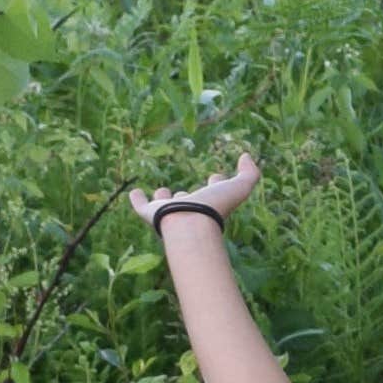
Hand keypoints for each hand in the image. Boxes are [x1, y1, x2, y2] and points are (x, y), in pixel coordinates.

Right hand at [129, 150, 260, 239]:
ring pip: (167, 204)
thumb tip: (245, 156)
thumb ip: (249, 173)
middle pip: (189, 200)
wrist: (190, 226)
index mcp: (210, 202)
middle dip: (189, 195)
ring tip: (162, 191)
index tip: (217, 176)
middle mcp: (191, 208)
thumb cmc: (215, 207)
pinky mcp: (151, 214)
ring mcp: (170, 212)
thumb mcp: (238, 188)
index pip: (215, 190)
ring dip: (165, 197)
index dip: (218, 183)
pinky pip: (142, 206)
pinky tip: (133, 192)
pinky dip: (137, 200)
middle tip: (187, 192)